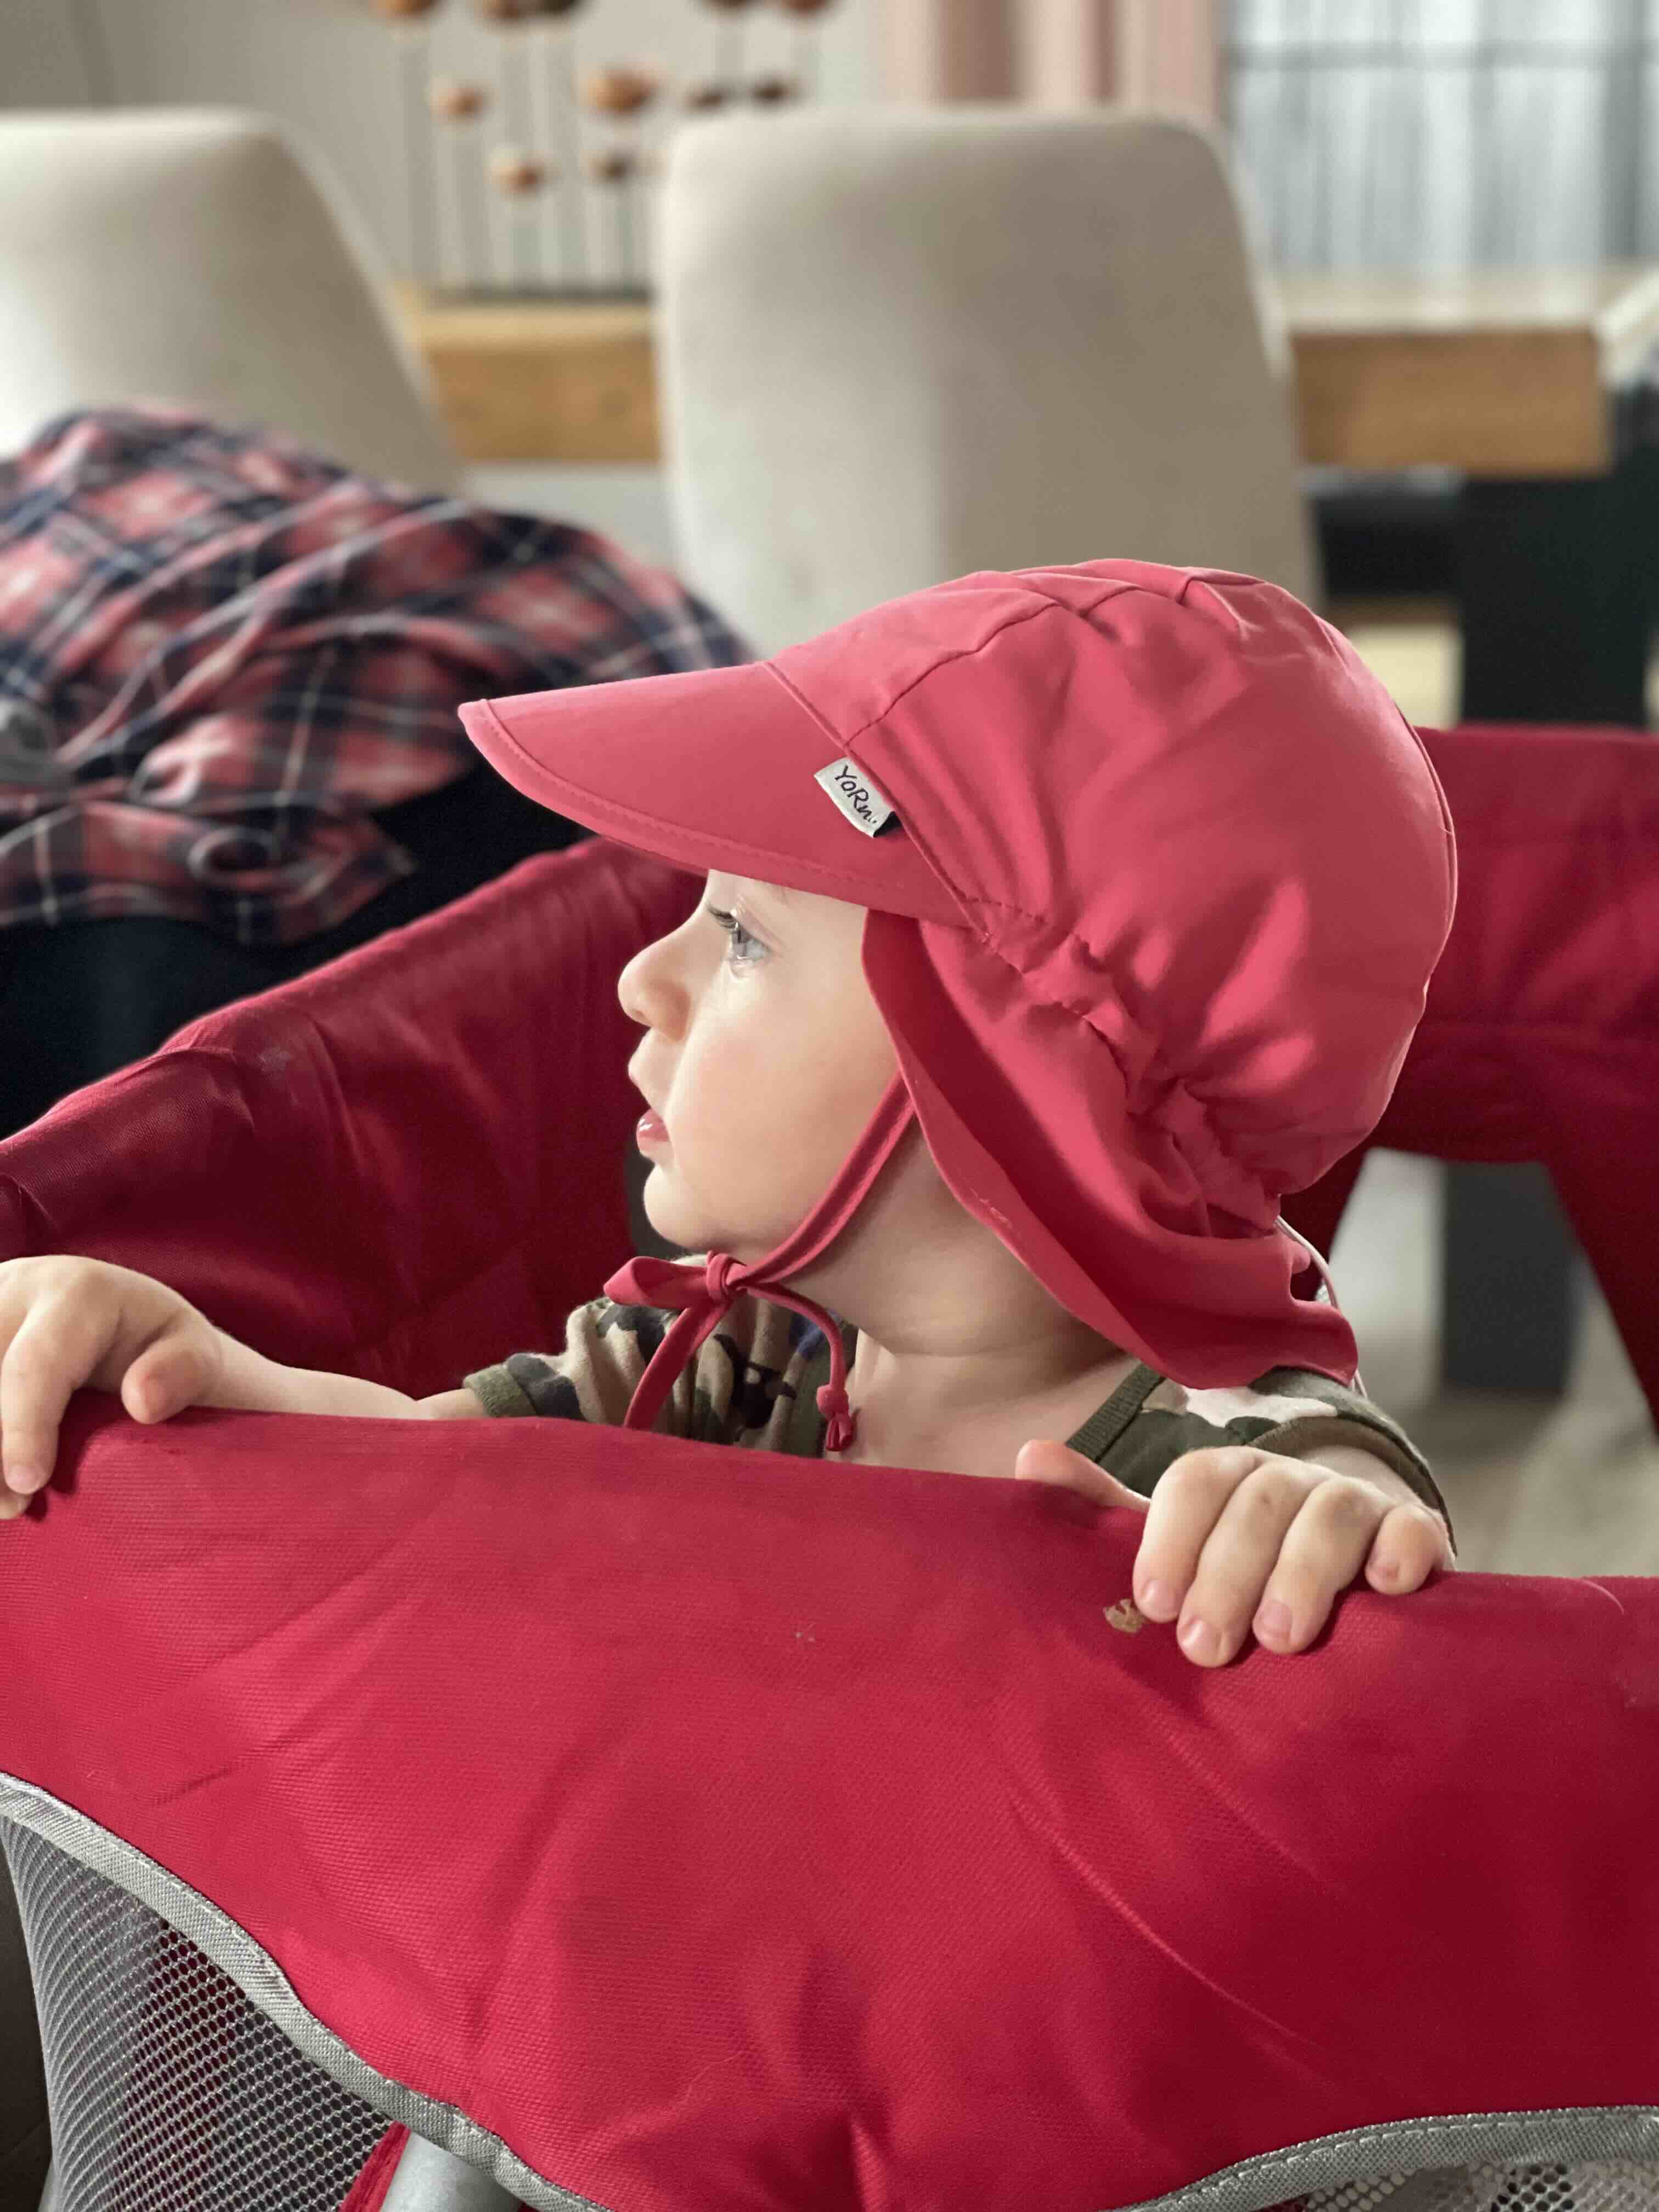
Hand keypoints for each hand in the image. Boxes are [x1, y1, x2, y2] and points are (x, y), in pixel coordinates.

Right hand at [0, 1257, 224, 1517]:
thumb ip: (185, 1370)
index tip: (26, 1485)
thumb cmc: (158, 1351)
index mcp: (76, 1290)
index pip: (34, 1364)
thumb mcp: (192, 1352)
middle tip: (8, 1508)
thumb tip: (143, 1401)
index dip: (22, 1427)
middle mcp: (11, 1288)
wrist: (119, 1328)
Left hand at [1014, 1438, 1454, 1666]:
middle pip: (1259, 1500)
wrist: (1348, 1593)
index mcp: (1228, 1480)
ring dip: (1304, 1571)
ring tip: (1281, 1639)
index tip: (1155, 1604)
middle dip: (1229, 1571)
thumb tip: (1028, 1459)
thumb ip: (1106, 1513)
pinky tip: (1383, 1589)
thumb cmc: (1242, 1579)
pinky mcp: (1416, 1538)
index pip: (1196, 1481)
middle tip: (1208, 1647)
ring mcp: (1357, 1505)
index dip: (1172, 1537)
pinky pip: (1415, 1528)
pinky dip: (1401, 1550)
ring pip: (1332, 1509)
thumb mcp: (1177, 1552)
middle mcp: (1291, 1481)